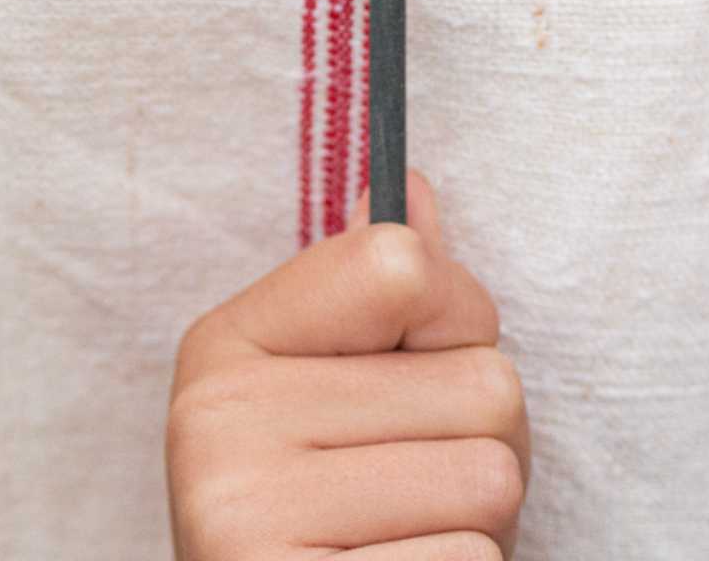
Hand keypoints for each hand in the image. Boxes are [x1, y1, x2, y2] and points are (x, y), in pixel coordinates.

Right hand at [167, 172, 528, 560]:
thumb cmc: (335, 514)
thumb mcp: (338, 387)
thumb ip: (374, 287)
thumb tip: (410, 184)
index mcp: (224, 348)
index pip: (403, 264)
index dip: (452, 321)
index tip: (404, 371)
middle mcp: (216, 428)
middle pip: (482, 379)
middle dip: (478, 441)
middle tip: (411, 491)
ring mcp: (245, 526)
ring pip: (492, 474)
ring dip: (478, 522)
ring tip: (406, 542)